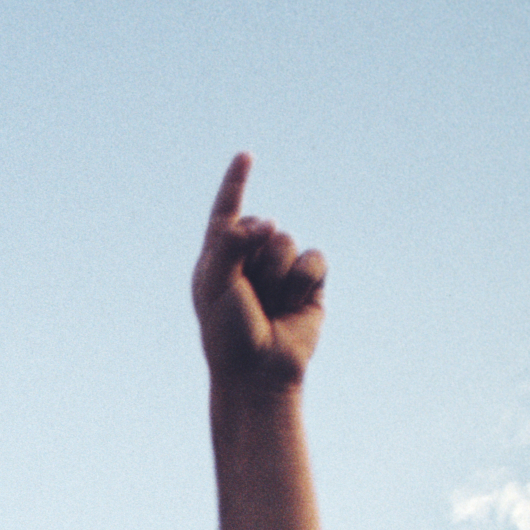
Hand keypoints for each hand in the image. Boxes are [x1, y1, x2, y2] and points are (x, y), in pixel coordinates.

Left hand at [191, 154, 324, 390]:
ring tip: (269, 304)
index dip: (236, 184)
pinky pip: (314, 259)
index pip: (226, 213)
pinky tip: (293, 305)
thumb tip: (267, 220)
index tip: (246, 157)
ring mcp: (280, 272)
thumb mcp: (216, 283)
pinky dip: (303, 279)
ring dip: (278, 273)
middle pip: (264, 226)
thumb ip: (231, 242)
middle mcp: (249, 261)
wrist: (258, 372)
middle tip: (248, 293)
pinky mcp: (308, 284)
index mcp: (218, 259)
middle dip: (257, 255)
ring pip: (288, 242)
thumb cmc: (228, 333)